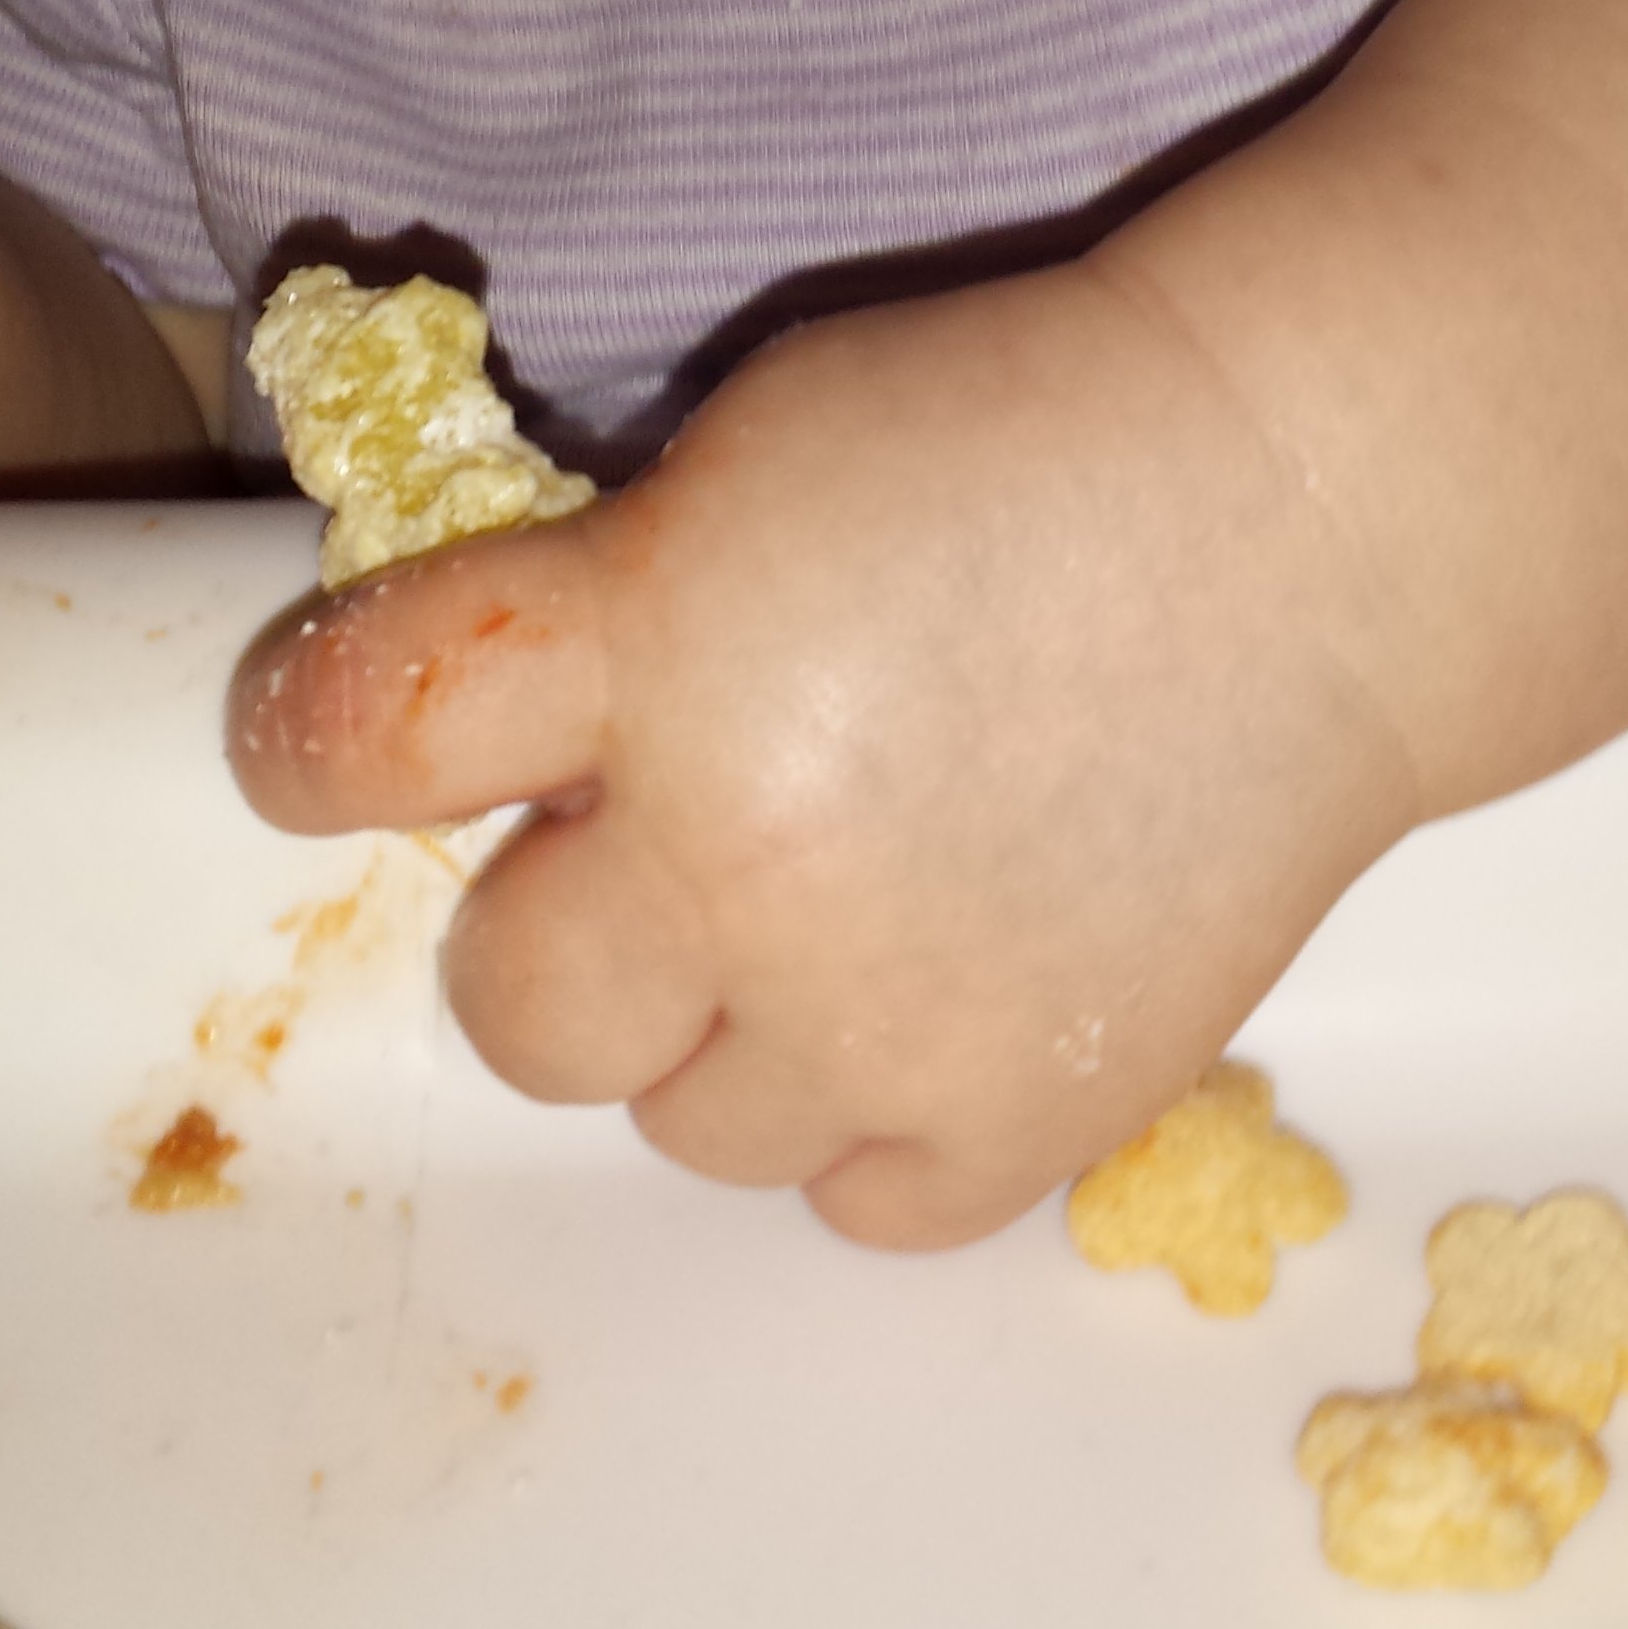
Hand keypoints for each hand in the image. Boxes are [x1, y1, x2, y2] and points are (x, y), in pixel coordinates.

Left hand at [226, 263, 1415, 1245]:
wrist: (1314, 514)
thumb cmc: (1036, 429)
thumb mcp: (771, 440)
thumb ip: (622, 596)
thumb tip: (526, 742)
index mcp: (655, 642)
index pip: (362, 738)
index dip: (314, 739)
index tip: (331, 739)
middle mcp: (738, 856)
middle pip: (515, 1000)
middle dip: (571, 915)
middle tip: (683, 826)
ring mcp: (879, 1014)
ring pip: (681, 1121)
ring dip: (729, 1020)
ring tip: (858, 895)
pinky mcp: (1017, 1120)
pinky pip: (850, 1199)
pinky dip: (872, 1111)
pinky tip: (941, 983)